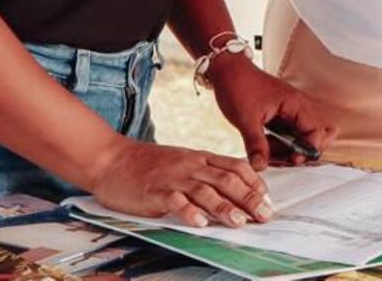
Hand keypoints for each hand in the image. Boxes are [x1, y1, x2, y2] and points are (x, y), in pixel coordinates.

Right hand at [89, 137, 271, 228]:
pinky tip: (200, 223)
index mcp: (200, 158)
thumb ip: (205, 174)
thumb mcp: (183, 163)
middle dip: (248, 197)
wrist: (113, 159)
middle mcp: (191, 165)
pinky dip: (189, 212)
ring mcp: (173, 178)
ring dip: (224, 207)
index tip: (268, 199)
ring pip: (205, 190)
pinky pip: (174, 201)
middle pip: (226, 179)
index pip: (235, 166)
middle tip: (265, 214)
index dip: (254, 182)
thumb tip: (232, 193)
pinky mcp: (154, 192)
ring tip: (240, 222)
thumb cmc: (150, 165)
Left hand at [209, 54, 336, 168]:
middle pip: (322, 133)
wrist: (229, 71)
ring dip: (292, 150)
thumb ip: (255, 144)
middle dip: (306, 151)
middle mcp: (299, 106)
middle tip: (285, 157)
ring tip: (268, 153)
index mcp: (295, 103)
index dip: (309, 149)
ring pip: (307, 137)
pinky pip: (294, 135)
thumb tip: (261, 166)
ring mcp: (293, 110)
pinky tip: (266, 148)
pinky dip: (284, 146)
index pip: (319, 131)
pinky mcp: (285, 115)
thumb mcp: (245, 118)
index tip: (292, 159)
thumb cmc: (238, 86)